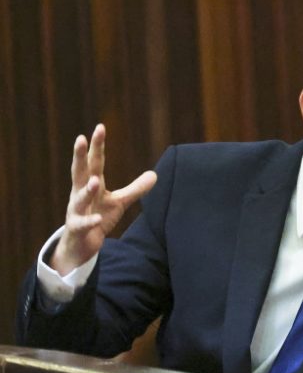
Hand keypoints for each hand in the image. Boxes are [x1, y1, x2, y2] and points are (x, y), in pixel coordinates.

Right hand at [50, 124, 156, 274]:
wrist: (81, 245)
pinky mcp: (77, 228)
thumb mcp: (119, 202)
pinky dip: (90, 221)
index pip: (95, 162)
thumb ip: (135, 188)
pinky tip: (98, 219)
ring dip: (87, 190)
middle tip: (81, 138)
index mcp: (90, 184)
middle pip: (79, 172)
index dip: (97, 145)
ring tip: (95, 181)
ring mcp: (76, 210)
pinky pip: (83, 224)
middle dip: (80, 156)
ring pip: (80, 198)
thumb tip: (155, 174)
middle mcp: (80, 194)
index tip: (100, 127)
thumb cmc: (98, 216)